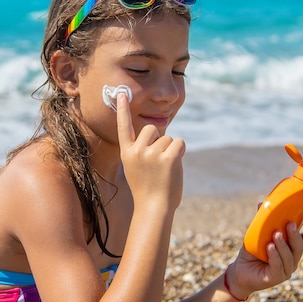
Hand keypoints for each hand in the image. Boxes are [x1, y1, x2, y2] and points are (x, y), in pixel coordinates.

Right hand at [116, 92, 184, 210]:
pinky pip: (179, 143)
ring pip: (168, 138)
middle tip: (158, 162)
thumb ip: (144, 151)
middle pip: (152, 129)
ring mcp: (151, 154)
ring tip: (165, 171)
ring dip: (171, 151)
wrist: (154, 209)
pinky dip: (180, 153)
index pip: (123, 127)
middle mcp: (137, 151)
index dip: (122, 109)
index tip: (122, 93)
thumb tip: (163, 135)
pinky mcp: (168, 158)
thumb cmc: (148, 190)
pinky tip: (174, 167)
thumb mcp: (138, 168)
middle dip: (159, 140)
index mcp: (127, 153)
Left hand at [228, 218, 302, 298]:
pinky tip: (270, 247)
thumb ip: (261, 222)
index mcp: (291, 249)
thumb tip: (261, 204)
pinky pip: (278, 266)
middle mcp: (292, 260)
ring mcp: (285, 270)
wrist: (240, 271)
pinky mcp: (275, 278)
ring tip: (276, 234)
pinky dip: (274, 255)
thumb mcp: (256, 235)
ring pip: (289, 257)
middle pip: (299, 247)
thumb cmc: (252, 252)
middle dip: (295, 235)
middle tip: (290, 224)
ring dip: (283, 245)